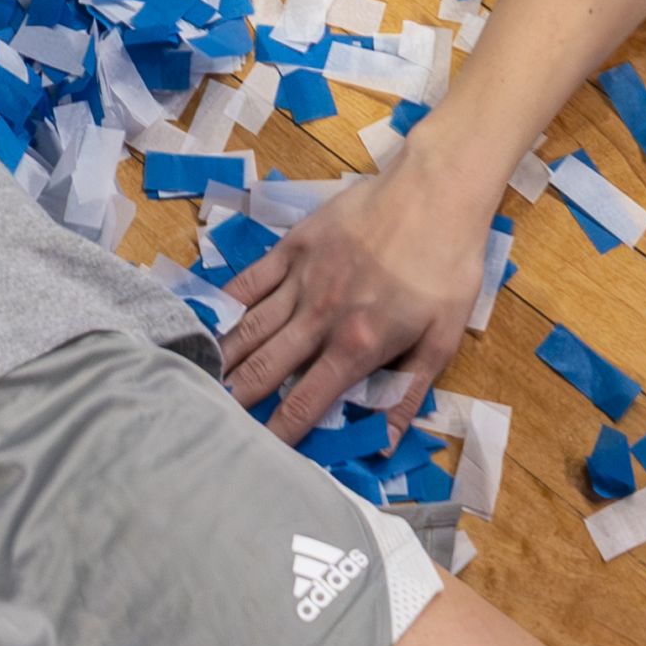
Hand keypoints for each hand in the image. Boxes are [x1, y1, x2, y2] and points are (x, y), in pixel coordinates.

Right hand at [220, 151, 495, 442]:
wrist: (435, 192)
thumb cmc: (447, 267)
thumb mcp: (443, 337)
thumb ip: (406, 391)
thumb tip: (384, 443)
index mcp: (357, 345)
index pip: (308, 400)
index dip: (281, 431)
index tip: (258, 453)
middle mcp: (320, 315)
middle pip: (268, 366)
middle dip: (238, 397)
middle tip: (209, 421)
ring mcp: (302, 277)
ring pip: (252, 325)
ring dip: (224, 356)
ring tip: (198, 380)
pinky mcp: (293, 245)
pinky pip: (252, 279)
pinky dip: (227, 302)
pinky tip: (206, 319)